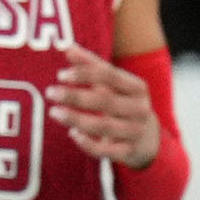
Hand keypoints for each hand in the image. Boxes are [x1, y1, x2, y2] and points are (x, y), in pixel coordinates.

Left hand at [47, 47, 158, 166]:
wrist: (149, 139)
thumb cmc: (124, 103)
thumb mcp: (115, 84)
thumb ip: (92, 65)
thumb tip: (67, 47)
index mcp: (137, 87)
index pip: (110, 76)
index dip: (84, 73)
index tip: (60, 74)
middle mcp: (140, 109)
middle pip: (105, 101)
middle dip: (75, 96)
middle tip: (50, 92)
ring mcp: (135, 132)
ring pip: (103, 126)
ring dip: (76, 118)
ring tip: (54, 112)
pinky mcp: (128, 152)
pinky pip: (105, 150)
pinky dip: (87, 143)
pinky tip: (72, 133)